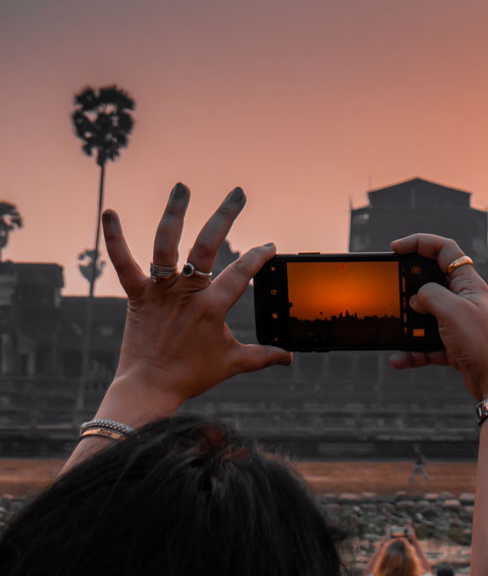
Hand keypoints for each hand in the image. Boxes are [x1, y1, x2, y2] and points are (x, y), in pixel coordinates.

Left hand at [102, 183, 291, 408]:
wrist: (150, 387)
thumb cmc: (192, 375)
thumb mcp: (233, 363)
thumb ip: (264, 356)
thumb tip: (289, 357)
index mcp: (213, 306)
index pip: (242, 272)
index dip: (258, 256)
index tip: (268, 246)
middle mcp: (186, 292)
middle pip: (208, 246)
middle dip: (225, 216)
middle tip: (237, 194)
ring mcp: (159, 291)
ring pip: (167, 244)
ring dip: (174, 213)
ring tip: (182, 188)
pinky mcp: (136, 295)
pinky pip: (123, 263)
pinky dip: (114, 238)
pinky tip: (109, 212)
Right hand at [388, 234, 487, 399]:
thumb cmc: (482, 342)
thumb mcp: (452, 311)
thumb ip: (430, 295)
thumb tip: (416, 298)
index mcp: (468, 284)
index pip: (446, 250)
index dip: (421, 242)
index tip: (396, 248)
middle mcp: (464, 300)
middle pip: (431, 283)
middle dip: (409, 287)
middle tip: (392, 292)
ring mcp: (459, 323)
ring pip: (426, 317)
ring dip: (409, 325)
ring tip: (395, 330)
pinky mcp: (454, 346)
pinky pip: (427, 344)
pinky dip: (413, 351)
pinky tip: (399, 359)